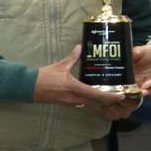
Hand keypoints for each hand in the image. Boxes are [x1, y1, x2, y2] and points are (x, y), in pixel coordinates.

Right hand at [34, 46, 150, 114]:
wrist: (29, 87)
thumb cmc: (45, 76)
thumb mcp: (60, 65)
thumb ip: (72, 57)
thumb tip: (80, 47)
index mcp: (74, 88)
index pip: (96, 94)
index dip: (110, 96)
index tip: (121, 95)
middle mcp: (74, 98)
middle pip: (96, 102)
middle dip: (109, 100)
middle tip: (121, 96)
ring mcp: (71, 102)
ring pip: (90, 104)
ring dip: (101, 101)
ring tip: (112, 95)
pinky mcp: (67, 103)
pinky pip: (84, 103)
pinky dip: (92, 100)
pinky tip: (97, 96)